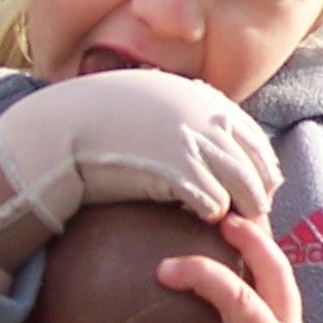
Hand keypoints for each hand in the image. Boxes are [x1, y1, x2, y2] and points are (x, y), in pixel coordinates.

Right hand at [0, 68, 280, 236]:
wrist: (64, 128)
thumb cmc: (98, 117)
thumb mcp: (150, 96)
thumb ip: (181, 108)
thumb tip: (200, 126)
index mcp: (203, 99)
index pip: (252, 137)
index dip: (258, 165)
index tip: (259, 186)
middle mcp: (207, 117)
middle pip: (256, 163)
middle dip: (259, 190)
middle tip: (254, 214)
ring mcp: (195, 144)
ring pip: (243, 187)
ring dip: (242, 209)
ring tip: (234, 226)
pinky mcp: (178, 173)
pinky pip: (214, 203)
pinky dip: (214, 215)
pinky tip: (201, 222)